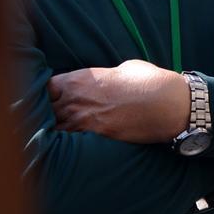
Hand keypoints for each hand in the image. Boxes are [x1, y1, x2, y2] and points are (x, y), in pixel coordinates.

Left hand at [49, 60, 189, 143]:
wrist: (169, 105)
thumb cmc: (150, 82)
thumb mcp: (125, 68)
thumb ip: (105, 75)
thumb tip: (104, 80)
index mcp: (80, 79)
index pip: (44, 88)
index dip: (46, 92)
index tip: (51, 96)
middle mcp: (76, 101)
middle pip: (44, 110)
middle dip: (46, 113)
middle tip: (50, 116)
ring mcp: (84, 121)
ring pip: (53, 130)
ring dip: (54, 130)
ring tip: (57, 132)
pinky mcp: (96, 138)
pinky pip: (70, 144)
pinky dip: (67, 144)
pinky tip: (70, 145)